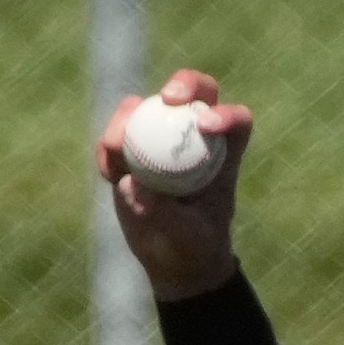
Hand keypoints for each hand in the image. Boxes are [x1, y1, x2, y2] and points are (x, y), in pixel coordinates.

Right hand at [95, 68, 251, 302]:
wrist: (169, 259)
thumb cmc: (192, 248)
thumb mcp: (185, 237)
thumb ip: (164, 212)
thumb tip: (135, 183)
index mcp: (223, 157)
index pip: (236, 122)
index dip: (227, 115)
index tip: (208, 126)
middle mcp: (194, 139)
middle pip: (194, 93)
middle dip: (183, 84)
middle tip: (167, 99)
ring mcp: (160, 140)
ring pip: (146, 108)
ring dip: (126, 120)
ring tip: (115, 152)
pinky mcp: (131, 150)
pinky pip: (115, 136)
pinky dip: (108, 149)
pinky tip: (108, 174)